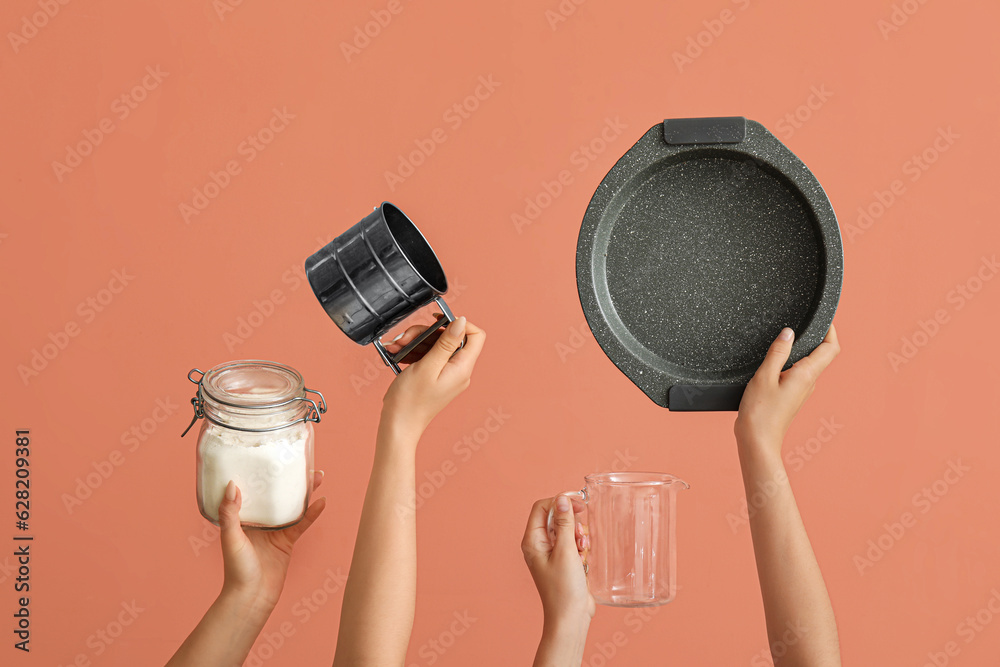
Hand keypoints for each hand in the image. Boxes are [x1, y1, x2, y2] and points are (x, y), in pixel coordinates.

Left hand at [218, 473, 326, 614]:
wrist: (251, 597)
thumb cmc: (235, 570)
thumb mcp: (229, 537)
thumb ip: (230, 512)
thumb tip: (232, 484)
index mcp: (243, 517)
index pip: (252, 490)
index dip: (261, 475)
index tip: (270, 459)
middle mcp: (260, 521)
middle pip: (276, 494)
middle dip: (288, 480)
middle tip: (301, 464)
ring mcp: (275, 531)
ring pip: (292, 505)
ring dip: (304, 492)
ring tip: (316, 476)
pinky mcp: (288, 541)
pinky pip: (302, 523)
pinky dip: (312, 513)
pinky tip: (322, 502)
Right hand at [381, 316, 485, 431]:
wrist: (399, 425)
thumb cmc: (411, 400)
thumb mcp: (428, 365)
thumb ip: (446, 342)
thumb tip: (462, 321)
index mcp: (462, 368)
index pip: (475, 335)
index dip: (458, 323)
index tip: (437, 319)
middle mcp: (459, 371)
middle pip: (450, 338)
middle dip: (426, 333)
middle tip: (405, 337)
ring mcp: (447, 375)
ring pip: (436, 346)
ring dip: (415, 342)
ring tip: (397, 347)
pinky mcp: (435, 378)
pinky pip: (428, 357)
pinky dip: (413, 352)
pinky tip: (399, 354)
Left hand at [521, 496, 595, 624]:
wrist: (570, 617)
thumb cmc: (563, 589)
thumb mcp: (565, 551)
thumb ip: (564, 523)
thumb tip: (561, 498)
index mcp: (532, 541)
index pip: (542, 507)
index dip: (560, 501)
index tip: (578, 503)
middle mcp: (539, 545)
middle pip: (556, 517)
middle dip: (572, 522)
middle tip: (580, 534)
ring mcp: (551, 553)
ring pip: (567, 530)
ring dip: (578, 536)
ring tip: (581, 551)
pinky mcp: (564, 560)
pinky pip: (573, 543)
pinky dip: (580, 547)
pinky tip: (583, 559)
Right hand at [735, 324, 839, 450]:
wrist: (757, 441)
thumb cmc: (760, 413)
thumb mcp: (764, 375)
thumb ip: (777, 352)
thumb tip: (788, 333)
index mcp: (806, 374)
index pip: (830, 348)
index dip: (831, 330)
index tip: (823, 318)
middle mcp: (809, 383)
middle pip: (820, 355)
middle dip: (814, 337)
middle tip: (801, 324)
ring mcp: (801, 391)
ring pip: (807, 365)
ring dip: (799, 351)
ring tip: (782, 343)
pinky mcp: (792, 397)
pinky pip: (796, 375)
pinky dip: (789, 364)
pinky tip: (772, 365)